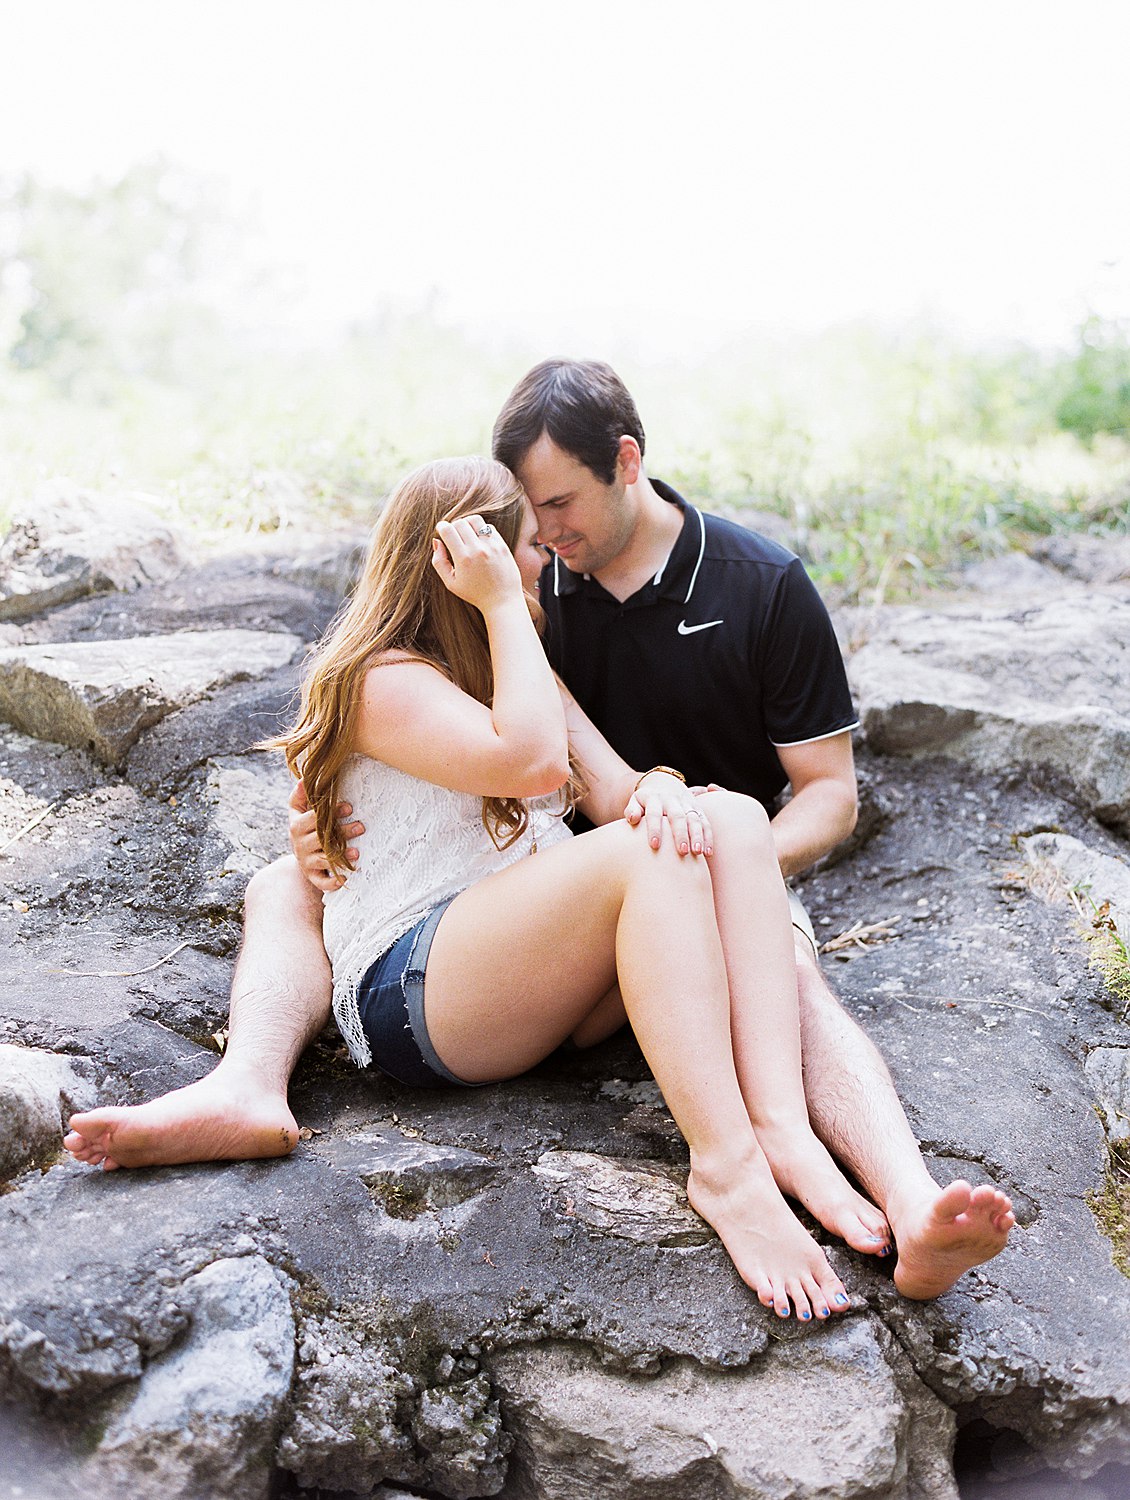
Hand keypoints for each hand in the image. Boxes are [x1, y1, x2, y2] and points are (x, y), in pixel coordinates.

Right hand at [288, 778, 363, 892]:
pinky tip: (345, 878)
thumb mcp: (299, 810)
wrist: (301, 855)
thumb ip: (301, 795)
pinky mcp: (312, 877)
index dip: (330, 813)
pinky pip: (321, 883)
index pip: (311, 819)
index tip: (349, 807)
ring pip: (323, 860)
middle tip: (361, 826)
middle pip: (320, 839)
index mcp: (296, 826)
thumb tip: (304, 778)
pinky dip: (332, 883)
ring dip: (340, 857)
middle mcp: (300, 845)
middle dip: (342, 833)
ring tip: (356, 853)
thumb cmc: (305, 827)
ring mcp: (306, 862)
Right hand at [431, 514, 521, 613]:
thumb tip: (436, 541)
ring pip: (475, 520)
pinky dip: (481, 529)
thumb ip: (439, 562)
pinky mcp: (502, 545)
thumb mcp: (451, 583)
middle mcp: (478, 550)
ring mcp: (492, 546)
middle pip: (460, 522)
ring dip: (467, 523)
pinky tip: (479, 540)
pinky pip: (489, 527)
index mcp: (463, 559)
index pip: (448, 530)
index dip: (441, 527)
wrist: (502, 600)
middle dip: (453, 526)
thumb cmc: (474, 593)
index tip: (441, 531)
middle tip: (453, 536)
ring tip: (466, 534)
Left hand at [624, 773, 713, 855]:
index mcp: (654, 799)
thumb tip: (632, 819)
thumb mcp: (635, 802)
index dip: (654, 829)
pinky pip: (705, 822)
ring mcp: (687, 804)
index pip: (654, 814)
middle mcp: (672, 800)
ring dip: (697, 836)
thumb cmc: (645, 802)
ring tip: (697, 853)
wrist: (663, 785)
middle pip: (678, 816)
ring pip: (694, 819)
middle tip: (681, 852)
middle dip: (680, 834)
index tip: (654, 845)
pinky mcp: (698, 809)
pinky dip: (708, 837)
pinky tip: (708, 852)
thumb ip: (632, 810)